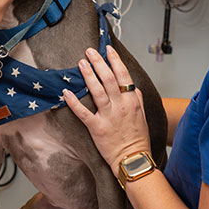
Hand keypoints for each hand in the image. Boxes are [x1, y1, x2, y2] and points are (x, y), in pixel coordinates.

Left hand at [63, 45, 151, 176]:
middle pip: (108, 79)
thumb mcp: (142, 114)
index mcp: (131, 101)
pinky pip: (83, 113)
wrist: (134, 159)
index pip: (123, 75)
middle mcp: (120, 106)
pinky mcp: (96, 128)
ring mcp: (108, 116)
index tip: (107, 49)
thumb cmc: (138, 138)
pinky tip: (66, 92)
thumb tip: (130, 85)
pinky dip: (73, 102)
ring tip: (80, 63)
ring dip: (88, 76)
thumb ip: (136, 98)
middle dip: (98, 62)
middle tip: (89, 51)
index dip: (115, 60)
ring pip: (96, 91)